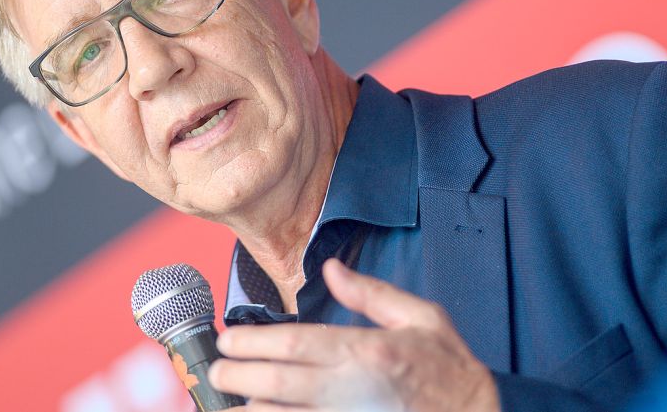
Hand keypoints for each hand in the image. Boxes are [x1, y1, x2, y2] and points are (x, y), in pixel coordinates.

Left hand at [208, 258, 499, 411]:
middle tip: (216, 372)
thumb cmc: (449, 371)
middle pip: (276, 384)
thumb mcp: (420, 317)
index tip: (228, 340)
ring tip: (229, 402)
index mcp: (365, 351)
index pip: (293, 342)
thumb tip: (331, 269)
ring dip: (250, 410)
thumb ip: (370, 293)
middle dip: (237, 377)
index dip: (252, 342)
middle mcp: (351, 389)